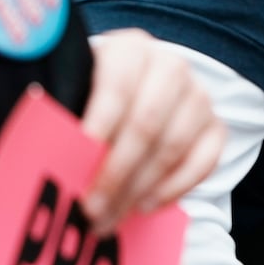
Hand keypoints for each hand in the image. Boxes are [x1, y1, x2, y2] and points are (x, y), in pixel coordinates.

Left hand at [78, 28, 225, 237]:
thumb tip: (48, 152)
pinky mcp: (215, 126)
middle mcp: (170, 67)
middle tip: (92, 208)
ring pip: (174, 145)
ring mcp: (198, 96)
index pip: (119, 85)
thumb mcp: (75, 92)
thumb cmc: (94, 97)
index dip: (99, 123)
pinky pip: (204, 161)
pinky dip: (175, 188)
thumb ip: (64, 116)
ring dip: (140, 187)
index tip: (76, 160)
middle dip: (117, 171)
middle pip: (147, 121)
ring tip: (111, 215)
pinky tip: (146, 205)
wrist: (134, 92)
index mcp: (130, 49)